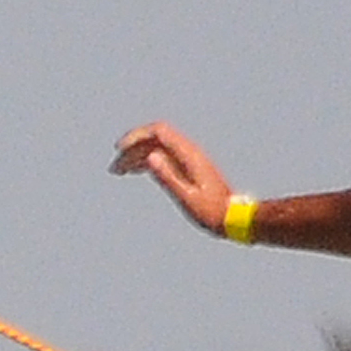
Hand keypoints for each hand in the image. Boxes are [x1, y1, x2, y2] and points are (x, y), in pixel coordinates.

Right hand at [111, 123, 231, 232]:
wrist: (235, 219)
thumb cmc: (213, 211)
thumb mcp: (187, 197)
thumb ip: (168, 177)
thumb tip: (150, 157)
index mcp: (189, 155)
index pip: (158, 131)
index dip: (137, 136)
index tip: (120, 149)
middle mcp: (188, 152)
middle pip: (154, 139)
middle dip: (132, 149)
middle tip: (115, 168)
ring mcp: (189, 160)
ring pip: (157, 148)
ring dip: (137, 156)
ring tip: (119, 171)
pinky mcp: (189, 169)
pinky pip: (164, 157)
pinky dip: (148, 162)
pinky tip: (135, 171)